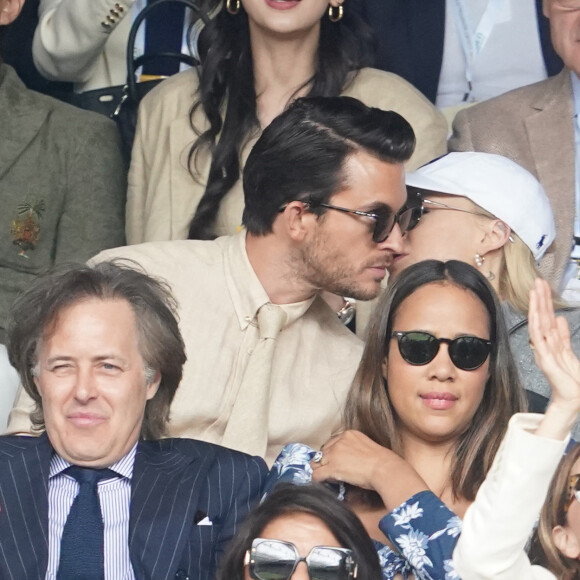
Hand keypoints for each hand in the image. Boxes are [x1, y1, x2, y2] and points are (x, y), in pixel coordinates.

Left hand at [310, 430, 427, 509]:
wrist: (385, 469)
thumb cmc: (382, 461)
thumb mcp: (366, 446)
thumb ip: (354, 448)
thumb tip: (348, 459)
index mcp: (348, 434)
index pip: (332, 443)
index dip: (332, 454)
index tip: (335, 461)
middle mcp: (340, 441)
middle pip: (323, 452)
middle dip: (326, 461)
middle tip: (332, 471)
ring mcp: (334, 454)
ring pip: (317, 462)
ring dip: (321, 470)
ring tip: (328, 477)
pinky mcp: (333, 468)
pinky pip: (317, 474)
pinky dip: (318, 479)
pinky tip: (323, 483)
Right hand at [528, 279, 579, 410]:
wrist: (574, 397)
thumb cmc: (570, 378)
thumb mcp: (569, 351)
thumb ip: (563, 335)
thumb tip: (559, 318)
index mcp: (551, 341)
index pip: (547, 317)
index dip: (545, 302)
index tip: (543, 287)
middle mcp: (544, 344)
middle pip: (541, 317)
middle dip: (540, 299)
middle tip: (538, 281)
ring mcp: (543, 350)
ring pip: (538, 323)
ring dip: (536, 307)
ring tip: (535, 291)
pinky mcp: (544, 358)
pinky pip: (538, 338)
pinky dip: (536, 324)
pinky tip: (535, 313)